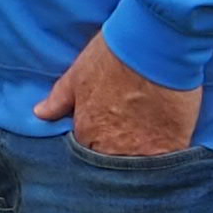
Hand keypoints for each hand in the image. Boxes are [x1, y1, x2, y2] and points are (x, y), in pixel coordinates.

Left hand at [36, 31, 201, 158]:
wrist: (156, 45)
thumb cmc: (114, 55)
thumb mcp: (78, 74)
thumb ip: (59, 100)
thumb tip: (40, 113)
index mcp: (87, 132)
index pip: (86, 152)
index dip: (96, 144)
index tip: (107, 134)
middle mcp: (111, 148)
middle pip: (113, 163)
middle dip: (118, 154)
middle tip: (131, 135)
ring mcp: (142, 151)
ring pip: (139, 168)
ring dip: (141, 159)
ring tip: (149, 139)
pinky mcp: (171, 147)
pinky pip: (167, 164)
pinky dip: (166, 159)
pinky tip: (168, 143)